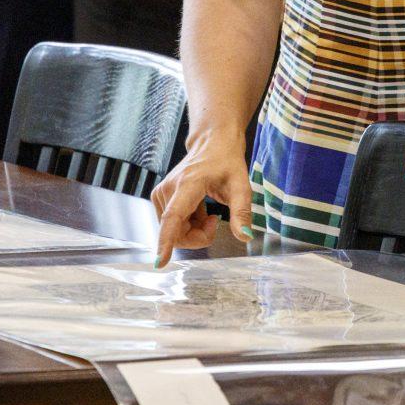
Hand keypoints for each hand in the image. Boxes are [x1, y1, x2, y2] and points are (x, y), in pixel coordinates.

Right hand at [150, 126, 250, 267]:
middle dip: (198, 237)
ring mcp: (161, 193)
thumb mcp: (241, 185)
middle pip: (177, 233)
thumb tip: (245, 237)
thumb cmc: (227, 161)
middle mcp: (168, 189)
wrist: (213, 141)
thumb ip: (242, 212)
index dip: (166, 241)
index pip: (173, 218)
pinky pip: (172, 225)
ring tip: (209, 212)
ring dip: (194, 230)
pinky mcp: (160, 197)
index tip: (160, 262)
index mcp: (187, 185)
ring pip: (174, 231)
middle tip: (215, 221)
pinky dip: (189, 224)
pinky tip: (200, 209)